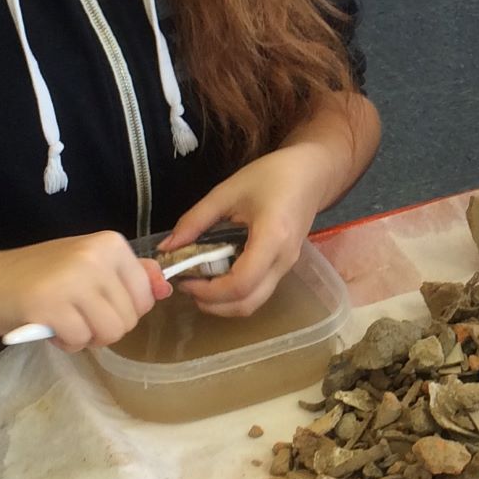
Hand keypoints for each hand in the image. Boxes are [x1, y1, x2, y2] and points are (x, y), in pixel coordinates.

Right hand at [0, 233, 169, 351]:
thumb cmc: (39, 275)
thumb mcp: (88, 265)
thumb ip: (129, 274)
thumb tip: (166, 288)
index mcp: (110, 243)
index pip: (145, 294)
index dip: (124, 309)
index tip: (96, 302)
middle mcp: (95, 257)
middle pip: (130, 317)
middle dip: (105, 327)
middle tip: (76, 314)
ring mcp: (73, 280)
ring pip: (110, 332)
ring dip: (88, 337)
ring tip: (64, 321)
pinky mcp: (50, 307)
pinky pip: (81, 341)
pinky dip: (66, 343)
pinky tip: (49, 327)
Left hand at [163, 143, 332, 317]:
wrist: (312, 174)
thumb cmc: (272, 176)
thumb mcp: (227, 192)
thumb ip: (195, 220)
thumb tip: (166, 248)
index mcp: (272, 238)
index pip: (241, 283)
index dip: (209, 291)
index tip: (185, 279)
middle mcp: (283, 260)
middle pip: (248, 303)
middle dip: (213, 305)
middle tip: (188, 286)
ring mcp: (287, 267)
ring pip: (254, 302)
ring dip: (224, 302)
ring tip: (200, 282)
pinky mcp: (285, 267)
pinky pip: (259, 291)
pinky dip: (235, 293)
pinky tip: (218, 275)